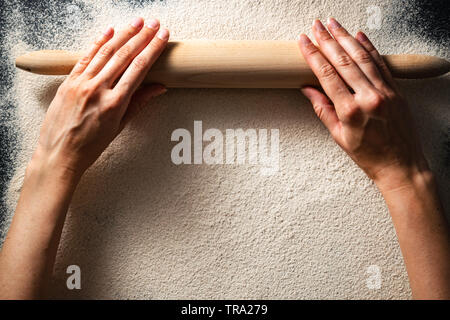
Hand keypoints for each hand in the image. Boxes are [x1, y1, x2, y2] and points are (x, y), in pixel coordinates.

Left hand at [33, 17, 168, 179]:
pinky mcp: (68, 82)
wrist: (60, 153)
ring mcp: (81, 83)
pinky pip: (86, 57)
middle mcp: (98, 89)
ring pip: (106, 52)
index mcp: (114, 103)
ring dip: (123, 34)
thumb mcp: (119, 127)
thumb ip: (139, 103)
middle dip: (142, 36)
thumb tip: (159, 88)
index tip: (162, 37)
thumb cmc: (91, 145)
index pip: (138, 68)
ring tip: (137, 22)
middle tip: (154, 24)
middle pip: (124, 55)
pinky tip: (109, 31)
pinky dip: (98, 42)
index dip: (152, 49)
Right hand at [298, 18, 428, 186]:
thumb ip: (323, 110)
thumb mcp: (339, 136)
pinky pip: (381, 63)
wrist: (401, 165)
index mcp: (351, 111)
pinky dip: (369, 48)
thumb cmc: (369, 155)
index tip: (305, 43)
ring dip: (346, 38)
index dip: (314, 56)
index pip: (327, 75)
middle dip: (328, 40)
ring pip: (363, 57)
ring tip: (334, 25)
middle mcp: (369, 97)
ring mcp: (385, 91)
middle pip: (344, 61)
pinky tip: (359, 36)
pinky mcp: (396, 90)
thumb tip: (308, 90)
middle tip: (316, 26)